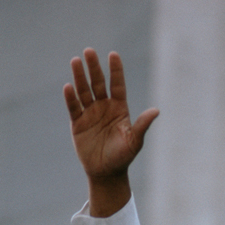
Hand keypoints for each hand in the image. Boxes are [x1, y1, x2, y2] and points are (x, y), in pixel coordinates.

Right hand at [63, 49, 158, 215]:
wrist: (106, 173)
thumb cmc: (123, 157)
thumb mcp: (134, 141)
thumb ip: (142, 125)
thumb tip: (156, 111)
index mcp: (119, 108)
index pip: (117, 85)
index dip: (115, 70)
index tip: (113, 55)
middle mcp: (104, 107)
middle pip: (98, 83)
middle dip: (93, 67)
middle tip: (89, 51)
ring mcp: (90, 114)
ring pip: (84, 91)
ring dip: (79, 77)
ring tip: (75, 61)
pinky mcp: (78, 123)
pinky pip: (74, 107)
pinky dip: (70, 98)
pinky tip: (68, 87)